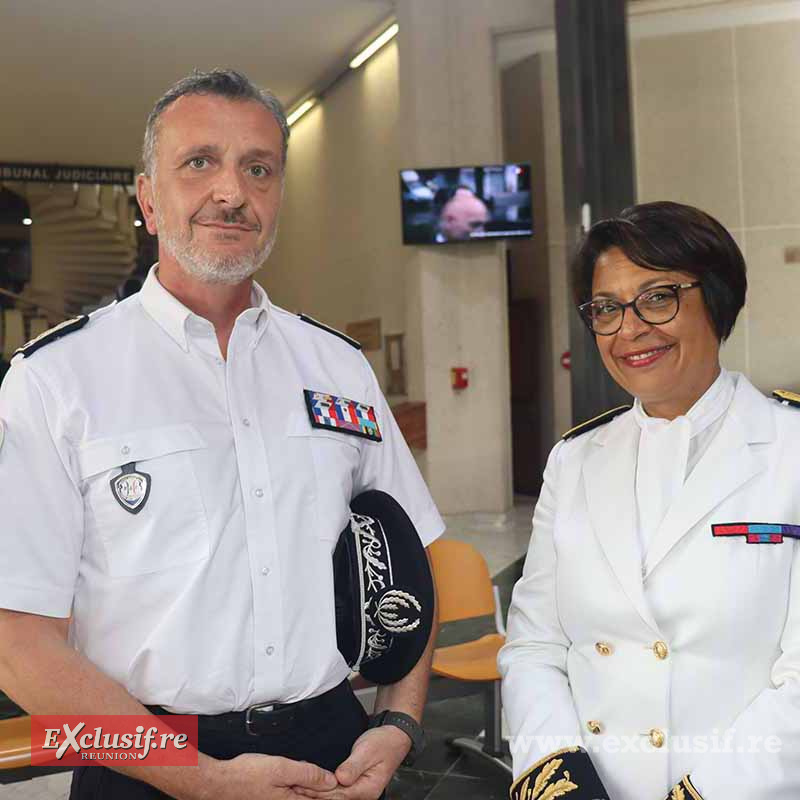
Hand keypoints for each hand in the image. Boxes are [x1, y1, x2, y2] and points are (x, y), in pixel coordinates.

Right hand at [205, 752, 337, 799]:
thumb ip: (307, 774)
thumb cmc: (245, 775)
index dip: (331, 789)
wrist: (218, 782)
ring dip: (307, 782)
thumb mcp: (281, 769)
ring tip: (302, 771)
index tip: (341, 781)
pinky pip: (291, 791)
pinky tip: (292, 771)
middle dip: (320, 786)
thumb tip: (330, 780)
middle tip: (323, 774)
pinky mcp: (272, 799)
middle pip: (313, 797)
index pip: (321, 799)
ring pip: (302, 793)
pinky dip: (295, 781)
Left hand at [293, 726, 411, 799]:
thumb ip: (354, 766)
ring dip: (318, 791)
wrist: (393, 736)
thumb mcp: (368, 751)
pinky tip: (313, 783)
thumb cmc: (383, 742)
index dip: (321, 791)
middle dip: (315, 793)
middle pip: (335, 798)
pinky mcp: (354, 784)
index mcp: (368, 788)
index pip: (340, 794)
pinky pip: (338, 789)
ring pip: (335, 795)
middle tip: (296, 786)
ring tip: (300, 785)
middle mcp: (363, 793)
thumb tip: (340, 778)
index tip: (304, 785)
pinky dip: (325, 786)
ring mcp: (359, 790)